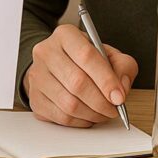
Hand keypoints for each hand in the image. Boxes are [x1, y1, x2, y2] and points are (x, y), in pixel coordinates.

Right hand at [24, 24, 138, 127]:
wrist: (57, 65)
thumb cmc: (85, 60)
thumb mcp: (109, 54)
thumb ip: (123, 66)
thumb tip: (121, 88)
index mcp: (65, 35)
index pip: (86, 56)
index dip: (106, 80)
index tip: (119, 97)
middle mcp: (46, 52)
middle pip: (77, 82)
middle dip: (101, 101)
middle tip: (114, 108)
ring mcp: (37, 76)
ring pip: (69, 104)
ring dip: (92, 114)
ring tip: (103, 112)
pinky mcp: (35, 98)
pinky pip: (61, 117)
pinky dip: (80, 121)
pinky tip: (88, 115)